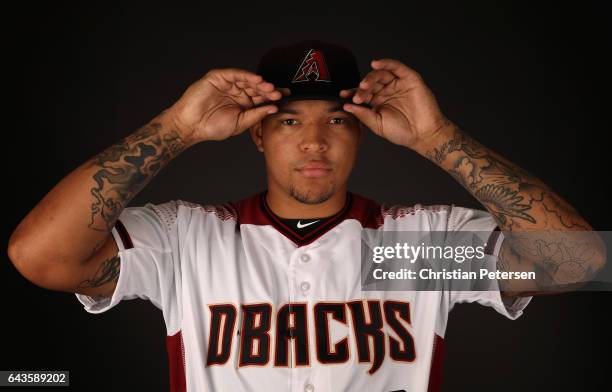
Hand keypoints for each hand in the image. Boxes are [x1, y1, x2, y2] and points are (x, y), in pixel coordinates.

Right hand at [167, 68, 281, 144]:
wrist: (191, 125)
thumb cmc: (212, 127)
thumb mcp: (240, 123)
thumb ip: (256, 115)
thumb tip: (273, 109)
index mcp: (244, 103)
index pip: (261, 97)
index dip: (273, 96)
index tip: (286, 97)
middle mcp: (237, 91)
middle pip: (257, 87)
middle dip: (268, 90)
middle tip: (279, 93)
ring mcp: (227, 83)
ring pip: (247, 79)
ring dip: (259, 83)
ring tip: (269, 87)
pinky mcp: (218, 77)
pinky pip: (234, 74)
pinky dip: (246, 75)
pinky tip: (256, 80)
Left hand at [340, 59, 451, 151]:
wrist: (423, 134)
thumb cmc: (402, 132)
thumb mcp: (377, 124)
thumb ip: (362, 114)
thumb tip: (347, 106)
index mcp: (378, 101)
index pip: (362, 93)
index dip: (353, 92)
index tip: (343, 95)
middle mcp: (387, 91)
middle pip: (370, 83)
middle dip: (361, 88)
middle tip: (358, 97)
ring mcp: (398, 84)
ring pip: (381, 74)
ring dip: (370, 78)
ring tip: (364, 86)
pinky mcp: (410, 79)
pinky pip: (396, 67)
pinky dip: (386, 63)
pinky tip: (375, 64)